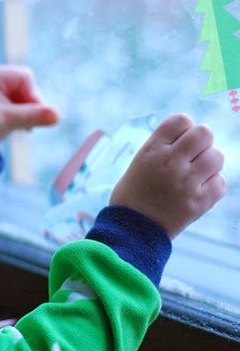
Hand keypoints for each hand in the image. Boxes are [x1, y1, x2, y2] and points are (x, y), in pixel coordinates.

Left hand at [0, 65, 58, 157]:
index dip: (35, 96)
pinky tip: (15, 129)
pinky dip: (17, 117)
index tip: (34, 116)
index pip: (26, 78)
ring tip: (21, 129)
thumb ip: (31, 116)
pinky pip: (13, 106)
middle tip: (29, 125)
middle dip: (30, 105)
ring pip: (20, 98)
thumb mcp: (5, 121)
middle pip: (24, 87)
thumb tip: (58, 116)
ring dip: (24, 113)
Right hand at [109, 114, 225, 237]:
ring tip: (197, 174)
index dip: (185, 129)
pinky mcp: (198, 202)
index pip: (182, 120)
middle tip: (193, 157)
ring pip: (216, 156)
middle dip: (202, 143)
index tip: (180, 142)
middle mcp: (170, 162)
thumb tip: (188, 137)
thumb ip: (162, 148)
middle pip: (204, 133)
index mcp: (152, 149)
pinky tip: (199, 190)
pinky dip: (213, 185)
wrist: (130, 230)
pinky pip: (220, 182)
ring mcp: (186, 182)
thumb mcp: (139, 162)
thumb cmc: (132, 196)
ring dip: (210, 163)